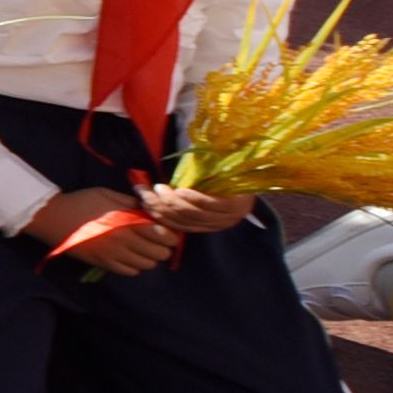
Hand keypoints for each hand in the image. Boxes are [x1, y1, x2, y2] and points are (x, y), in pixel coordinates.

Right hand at [134, 179, 252, 239]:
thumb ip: (181, 198)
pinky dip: (193, 198)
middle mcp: (217, 224)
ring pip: (192, 214)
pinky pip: (209, 205)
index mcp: (206, 224)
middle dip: (160, 206)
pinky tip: (181, 190)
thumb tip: (152, 198)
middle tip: (148, 192)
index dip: (156, 212)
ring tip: (161, 188)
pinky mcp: (236, 206)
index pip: (176, 224)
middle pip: (181, 220)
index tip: (141, 198)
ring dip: (173, 202)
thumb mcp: (199, 190)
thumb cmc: (221, 176)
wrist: (251, 167)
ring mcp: (228, 217)